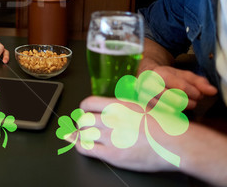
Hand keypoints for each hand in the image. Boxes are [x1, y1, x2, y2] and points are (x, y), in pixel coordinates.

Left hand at [77, 96, 226, 185]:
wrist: (175, 143)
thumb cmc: (164, 126)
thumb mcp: (142, 106)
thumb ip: (125, 107)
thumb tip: (114, 107)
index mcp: (118, 105)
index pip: (88, 103)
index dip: (83, 108)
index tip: (83, 111)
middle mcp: (111, 119)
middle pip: (84, 119)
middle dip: (82, 123)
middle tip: (84, 127)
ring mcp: (110, 137)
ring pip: (83, 133)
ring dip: (81, 135)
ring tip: (83, 137)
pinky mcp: (112, 154)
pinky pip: (86, 148)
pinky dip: (81, 146)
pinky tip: (82, 146)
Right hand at [140, 65, 216, 108]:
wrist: (144, 78)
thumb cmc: (165, 77)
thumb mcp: (181, 74)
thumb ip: (198, 82)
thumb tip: (212, 91)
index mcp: (158, 74)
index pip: (181, 87)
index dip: (194, 93)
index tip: (198, 94)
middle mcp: (148, 87)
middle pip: (177, 101)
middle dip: (190, 103)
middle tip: (193, 100)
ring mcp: (145, 99)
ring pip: (171, 111)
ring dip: (183, 109)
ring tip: (184, 104)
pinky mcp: (145, 110)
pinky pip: (166, 116)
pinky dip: (174, 113)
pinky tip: (174, 108)